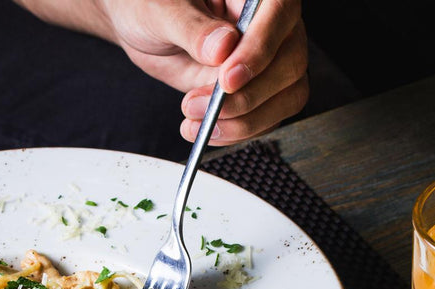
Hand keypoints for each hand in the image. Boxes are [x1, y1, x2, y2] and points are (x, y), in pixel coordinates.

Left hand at [100, 0, 308, 144]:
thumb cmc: (152, 6)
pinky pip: (268, 117)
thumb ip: (192, 28)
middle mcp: (272, 24)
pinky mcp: (260, 89)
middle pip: (289, 63)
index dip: (258, 51)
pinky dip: (238, 131)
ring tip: (194, 118)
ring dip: (244, 121)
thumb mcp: (161, 11)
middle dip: (245, 96)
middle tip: (196, 104)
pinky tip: (205, 129)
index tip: (227, 79)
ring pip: (287, 96)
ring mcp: (270, 59)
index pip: (279, 14)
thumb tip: (222, 47)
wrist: (145, 29)